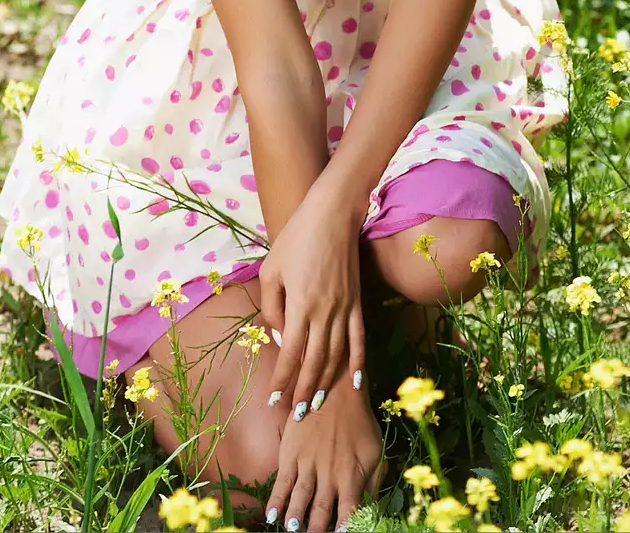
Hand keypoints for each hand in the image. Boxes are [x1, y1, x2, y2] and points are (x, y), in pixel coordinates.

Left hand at [259, 181, 365, 419]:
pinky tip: (355, 383)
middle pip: (314, 362)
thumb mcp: (271, 271)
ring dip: (327, 384)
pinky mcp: (358, 303)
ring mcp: (345, 309)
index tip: (275, 400)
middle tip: (297, 415)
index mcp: (300, 305)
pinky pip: (358, 339)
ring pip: (337, 356)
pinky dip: (358, 363)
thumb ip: (272, 308)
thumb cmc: (296, 239)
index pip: (290, 354)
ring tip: (318, 406)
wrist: (333, 215)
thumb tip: (278, 337)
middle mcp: (325, 312)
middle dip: (304, 391)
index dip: (283, 380)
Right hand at [265, 373, 384, 531]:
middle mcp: (329, 474)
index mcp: (352, 475)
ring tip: (293, 532)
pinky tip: (271, 516)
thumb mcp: (374, 452)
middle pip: (321, 511)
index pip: (349, 511)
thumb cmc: (359, 423)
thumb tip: (372, 508)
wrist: (335, 390)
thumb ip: (373, 482)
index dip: (345, 527)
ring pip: (300, 499)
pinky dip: (276, 500)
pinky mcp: (291, 454)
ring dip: (295, 519)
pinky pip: (282, 482)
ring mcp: (308, 465)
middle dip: (316, 529)